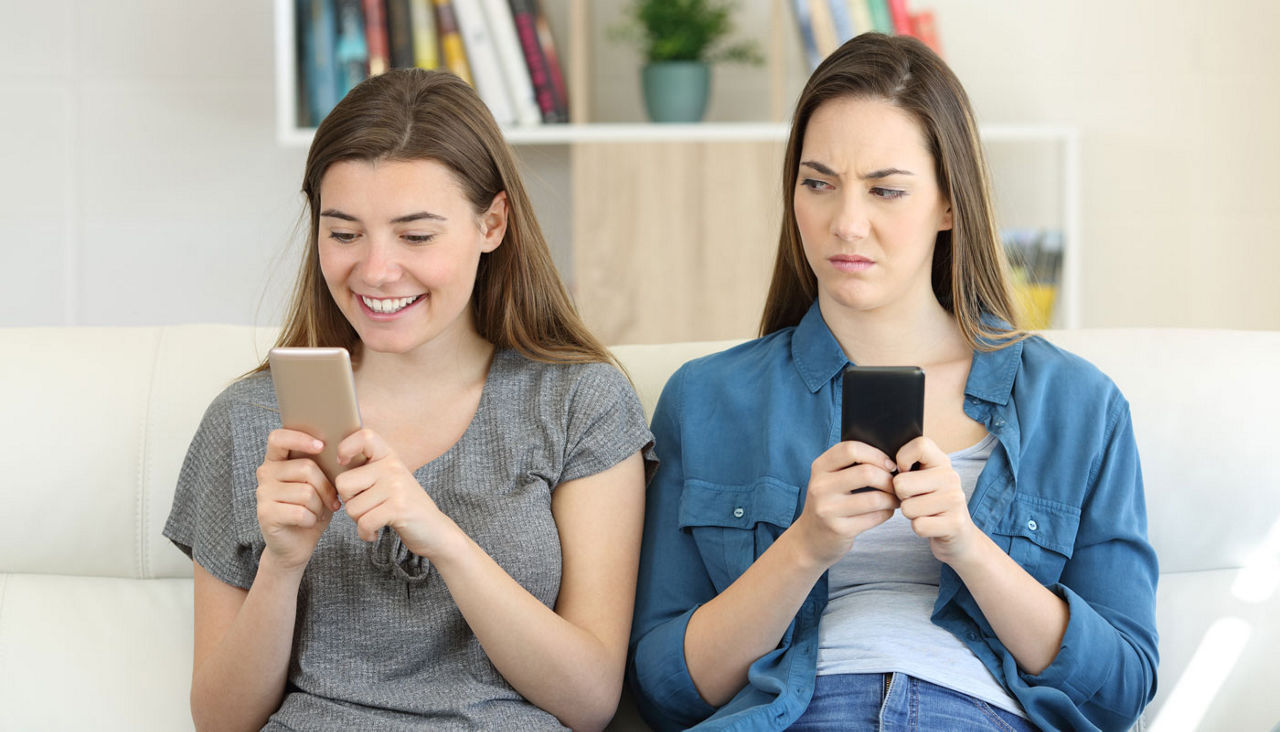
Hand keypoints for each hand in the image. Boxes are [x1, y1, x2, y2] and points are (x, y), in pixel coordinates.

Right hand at [255, 429, 341, 570]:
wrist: (296, 544)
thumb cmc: (312, 508)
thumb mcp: (320, 483)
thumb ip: (322, 465)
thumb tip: (338, 449)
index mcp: (277, 460)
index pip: (278, 438)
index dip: (300, 438)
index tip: (322, 446)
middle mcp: (265, 473)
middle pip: (306, 468)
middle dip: (326, 487)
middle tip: (332, 500)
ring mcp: (262, 493)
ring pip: (306, 492)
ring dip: (319, 506)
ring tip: (316, 511)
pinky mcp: (265, 514)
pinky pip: (300, 512)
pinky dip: (311, 519)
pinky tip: (307, 522)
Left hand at [334, 428, 460, 558]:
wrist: (434, 529)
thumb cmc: (403, 506)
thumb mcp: (388, 480)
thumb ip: (366, 471)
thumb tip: (333, 465)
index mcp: (388, 457)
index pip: (364, 436)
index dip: (346, 447)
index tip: (343, 462)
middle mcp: (392, 467)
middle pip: (343, 483)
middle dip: (348, 501)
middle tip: (366, 506)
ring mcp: (396, 487)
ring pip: (352, 508)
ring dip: (359, 521)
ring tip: (375, 518)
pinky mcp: (398, 508)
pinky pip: (364, 523)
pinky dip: (366, 533)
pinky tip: (375, 533)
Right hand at [790, 441, 899, 568]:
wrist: (810, 537)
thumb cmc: (829, 502)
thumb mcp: (830, 479)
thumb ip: (851, 464)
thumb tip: (889, 457)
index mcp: (819, 467)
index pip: (850, 449)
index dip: (876, 454)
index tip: (889, 464)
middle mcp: (820, 486)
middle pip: (866, 473)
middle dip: (888, 478)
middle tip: (895, 484)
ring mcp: (828, 509)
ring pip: (875, 498)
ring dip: (892, 498)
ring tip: (895, 499)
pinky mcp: (839, 529)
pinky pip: (875, 517)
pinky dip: (887, 512)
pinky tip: (885, 511)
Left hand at [893, 436, 980, 564]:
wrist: (959, 536)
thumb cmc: (930, 504)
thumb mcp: (923, 479)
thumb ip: (907, 466)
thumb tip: (881, 463)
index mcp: (942, 462)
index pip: (919, 445)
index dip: (902, 460)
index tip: (905, 472)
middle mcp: (951, 477)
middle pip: (901, 483)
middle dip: (901, 496)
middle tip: (916, 500)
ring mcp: (955, 500)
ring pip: (907, 507)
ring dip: (911, 514)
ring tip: (925, 513)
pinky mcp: (955, 524)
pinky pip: (918, 526)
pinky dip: (919, 529)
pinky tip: (931, 526)